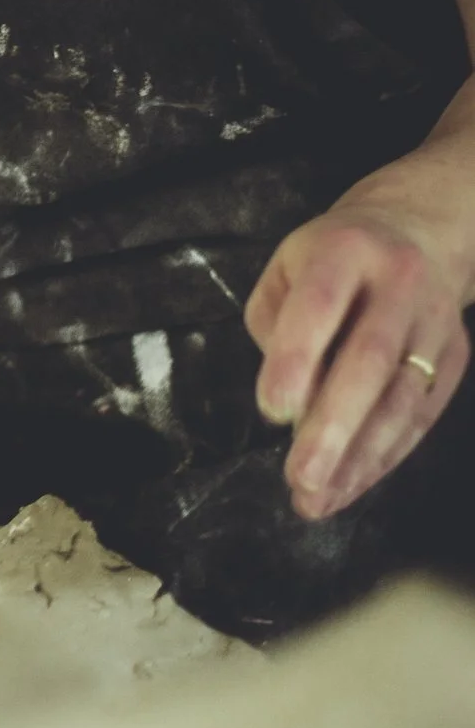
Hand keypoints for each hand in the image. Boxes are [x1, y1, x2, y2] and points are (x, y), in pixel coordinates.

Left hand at [246, 206, 472, 519]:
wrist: (419, 228)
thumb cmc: (330, 258)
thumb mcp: (287, 269)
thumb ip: (275, 326)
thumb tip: (287, 403)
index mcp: (344, 250)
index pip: (320, 307)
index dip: (296, 360)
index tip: (271, 412)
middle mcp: (398, 284)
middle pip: (368, 361)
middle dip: (333, 426)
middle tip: (300, 477)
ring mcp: (435, 322)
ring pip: (401, 398)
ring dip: (360, 457)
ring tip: (316, 498)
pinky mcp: (455, 356)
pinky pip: (419, 415)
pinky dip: (384, 456)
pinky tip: (350, 486)